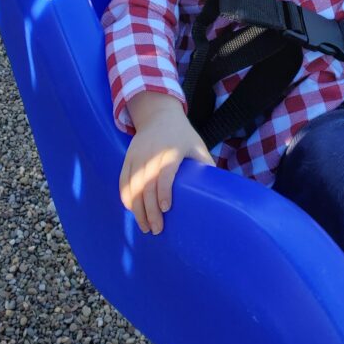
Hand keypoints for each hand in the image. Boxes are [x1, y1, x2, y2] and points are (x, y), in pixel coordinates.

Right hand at [120, 92, 214, 234]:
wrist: (159, 114)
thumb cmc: (182, 135)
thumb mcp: (197, 145)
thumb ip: (205, 165)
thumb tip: (219, 191)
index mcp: (172, 150)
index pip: (165, 172)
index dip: (164, 191)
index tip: (166, 209)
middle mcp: (152, 153)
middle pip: (147, 184)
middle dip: (150, 210)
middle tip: (156, 229)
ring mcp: (137, 155)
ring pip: (133, 185)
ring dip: (136, 208)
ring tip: (145, 226)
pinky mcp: (128, 158)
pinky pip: (123, 180)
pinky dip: (126, 197)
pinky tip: (131, 210)